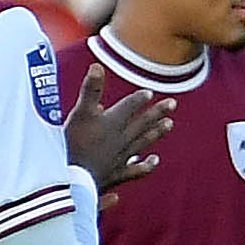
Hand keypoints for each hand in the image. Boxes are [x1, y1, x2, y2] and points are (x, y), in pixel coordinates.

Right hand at [67, 78, 171, 195]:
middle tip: (173, 104)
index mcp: (113, 122)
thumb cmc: (72, 144)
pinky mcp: (117, 175)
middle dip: (157, 112)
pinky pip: (136, 169)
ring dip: (156, 132)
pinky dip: (146, 164)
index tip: (148, 93)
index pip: (129, 107)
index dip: (138, 99)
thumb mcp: (79, 113)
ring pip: (143, 142)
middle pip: (142, 123)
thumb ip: (90, 90)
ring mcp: (121, 158)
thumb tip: (97, 66)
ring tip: (170, 124)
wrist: (71, 178)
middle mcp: (121, 139)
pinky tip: (155, 161)